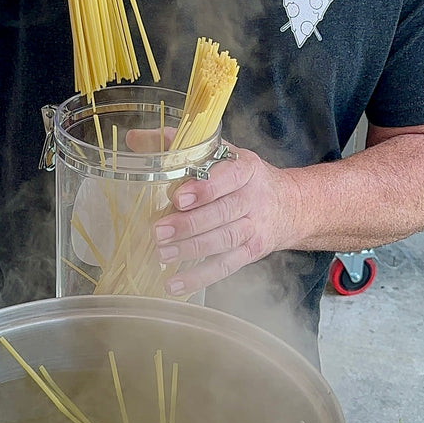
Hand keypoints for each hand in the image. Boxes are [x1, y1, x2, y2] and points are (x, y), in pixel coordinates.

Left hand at [152, 146, 300, 295]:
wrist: (290, 205)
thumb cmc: (242, 176)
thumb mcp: (219, 153)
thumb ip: (178, 145)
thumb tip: (134, 138)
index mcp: (246, 168)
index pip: (228, 176)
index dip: (205, 188)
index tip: (179, 197)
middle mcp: (254, 197)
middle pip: (224, 213)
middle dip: (191, 224)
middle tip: (159, 231)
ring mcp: (254, 227)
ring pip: (224, 240)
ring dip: (192, 249)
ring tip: (162, 254)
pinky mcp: (251, 252)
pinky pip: (225, 266)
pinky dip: (199, 277)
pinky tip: (174, 284)